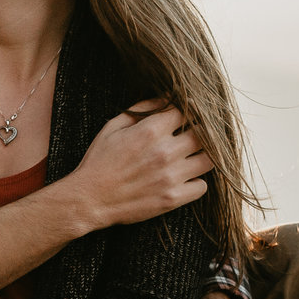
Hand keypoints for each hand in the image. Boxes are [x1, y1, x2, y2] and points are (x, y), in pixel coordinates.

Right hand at [66, 98, 214, 227]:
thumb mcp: (113, 127)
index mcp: (151, 131)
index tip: (184, 114)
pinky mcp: (173, 198)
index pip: (187, 111)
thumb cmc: (99, 161)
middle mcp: (165, 152)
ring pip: (209, 160)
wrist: (89, 199)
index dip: (188, 110)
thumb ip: (141, 109)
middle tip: (192, 134)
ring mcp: (171, 176)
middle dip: (200, 131)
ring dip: (203, 155)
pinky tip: (185, 178)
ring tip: (192, 156)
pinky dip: (197, 181)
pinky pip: (202, 186)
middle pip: (204, 134)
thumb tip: (164, 99)